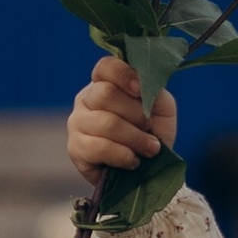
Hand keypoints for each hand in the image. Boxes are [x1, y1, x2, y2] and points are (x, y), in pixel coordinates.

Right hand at [69, 57, 177, 185]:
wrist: (148, 170)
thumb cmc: (153, 133)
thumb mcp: (161, 107)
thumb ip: (152, 90)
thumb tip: (140, 85)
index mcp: (106, 82)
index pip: (105, 67)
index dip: (123, 76)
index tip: (140, 91)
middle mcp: (86, 99)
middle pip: (104, 94)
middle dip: (136, 114)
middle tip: (149, 127)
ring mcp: (77, 123)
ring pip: (105, 123)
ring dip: (135, 138)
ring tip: (150, 149)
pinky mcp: (75, 148)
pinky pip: (99, 147)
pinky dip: (123, 155)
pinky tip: (133, 161)